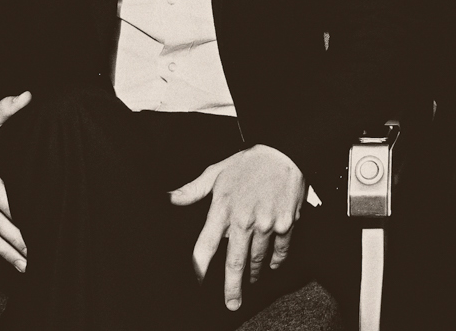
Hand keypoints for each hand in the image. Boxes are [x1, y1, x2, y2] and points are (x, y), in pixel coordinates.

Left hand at [171, 147, 307, 309]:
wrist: (286, 151)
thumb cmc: (250, 161)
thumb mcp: (217, 171)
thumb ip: (193, 189)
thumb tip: (170, 199)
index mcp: (223, 209)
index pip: (205, 246)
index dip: (199, 267)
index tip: (198, 281)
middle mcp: (244, 220)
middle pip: (235, 263)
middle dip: (232, 287)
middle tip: (231, 303)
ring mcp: (266, 224)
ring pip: (258, 258)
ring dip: (253, 272)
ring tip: (250, 280)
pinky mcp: (286, 223)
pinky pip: (280, 249)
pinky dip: (276, 260)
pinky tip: (272, 264)